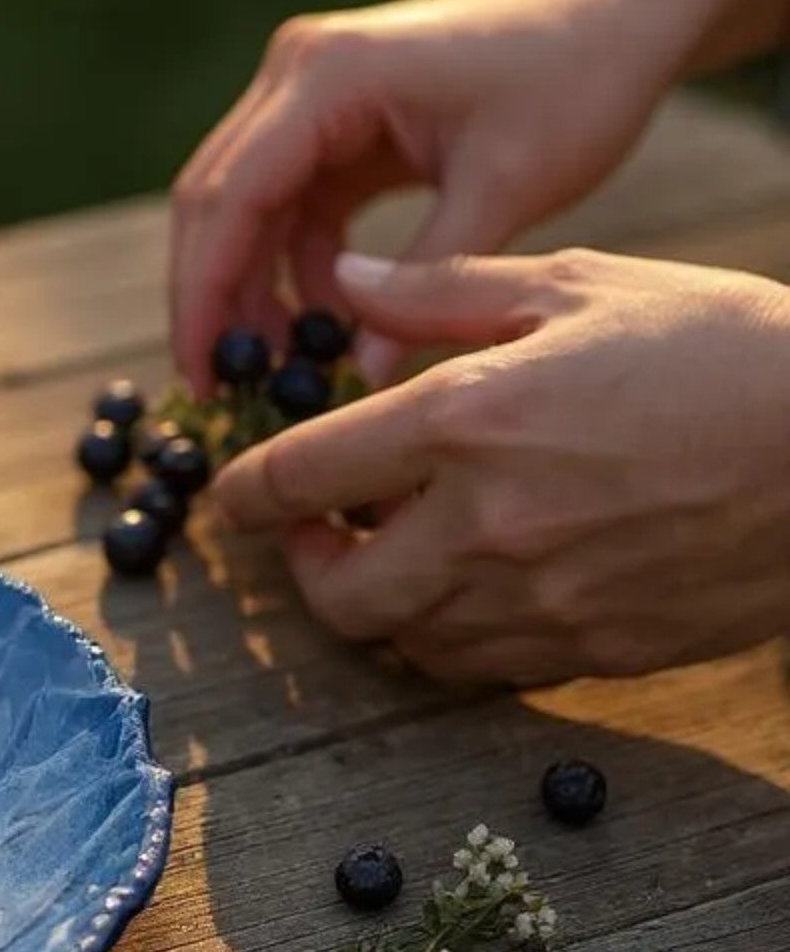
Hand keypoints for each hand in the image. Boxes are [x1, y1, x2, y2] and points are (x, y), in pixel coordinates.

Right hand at [169, 0, 670, 391]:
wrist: (618, 10)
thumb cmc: (576, 80)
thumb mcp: (505, 189)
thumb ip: (427, 285)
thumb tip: (358, 383)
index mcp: (326, 75)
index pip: (228, 198)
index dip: (204, 295)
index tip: (202, 376)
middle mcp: (296, 74)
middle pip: (212, 203)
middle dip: (209, 301)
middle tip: (218, 389)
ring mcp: (308, 95)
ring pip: (242, 211)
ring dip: (251, 291)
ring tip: (277, 371)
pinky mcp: (331, 123)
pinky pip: (288, 208)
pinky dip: (297, 271)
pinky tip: (324, 327)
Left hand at [212, 246, 789, 685]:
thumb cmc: (721, 346)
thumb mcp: (578, 286)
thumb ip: (443, 292)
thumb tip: (346, 284)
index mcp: (464, 422)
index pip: (297, 478)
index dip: (242, 495)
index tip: (230, 496)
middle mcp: (484, 526)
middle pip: (335, 597)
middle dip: (308, 568)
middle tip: (323, 530)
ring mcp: (540, 601)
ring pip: (404, 641)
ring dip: (381, 603)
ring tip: (406, 548)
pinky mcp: (594, 651)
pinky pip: (483, 667)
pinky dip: (455, 634)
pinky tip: (482, 581)